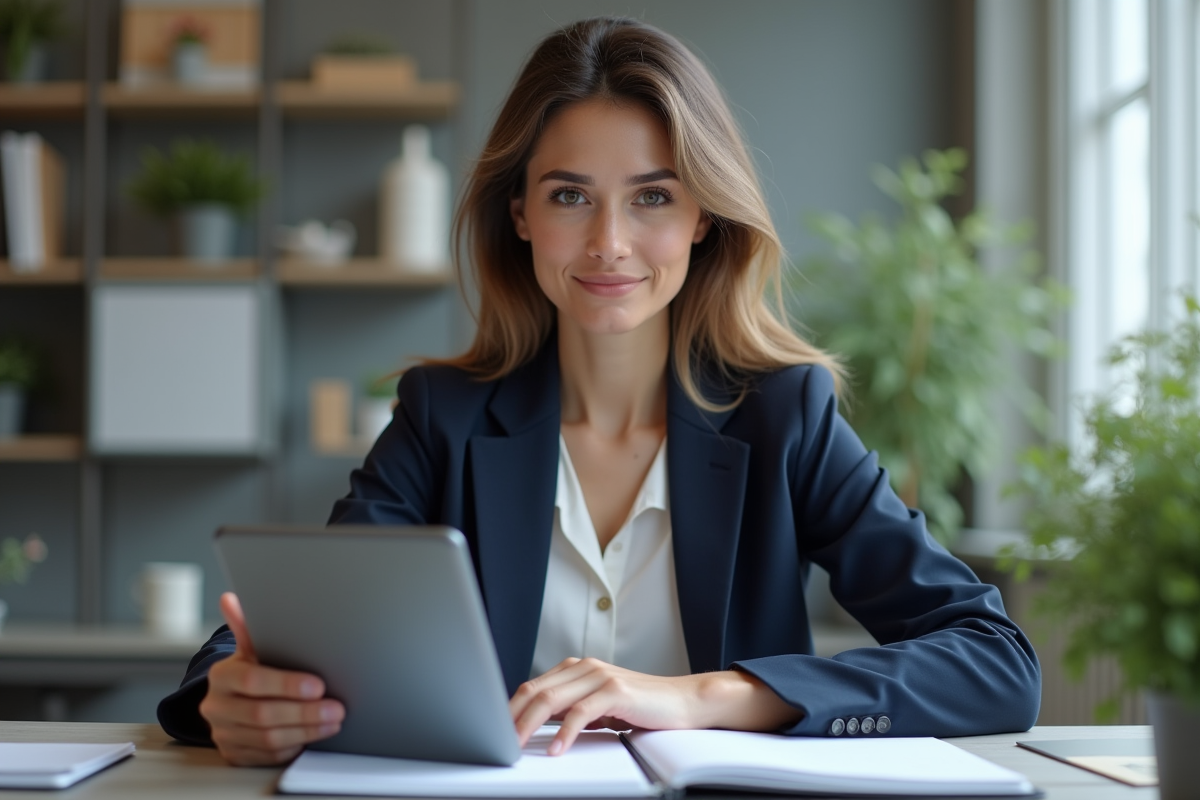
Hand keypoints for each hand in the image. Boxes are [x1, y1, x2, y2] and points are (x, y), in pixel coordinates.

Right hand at [199, 593, 345, 765]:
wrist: (231, 701)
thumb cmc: (249, 669)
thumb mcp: (250, 648)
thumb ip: (247, 627)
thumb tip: (230, 599)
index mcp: (221, 676)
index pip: (252, 681)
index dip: (287, 684)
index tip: (318, 685)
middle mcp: (217, 707)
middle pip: (263, 714)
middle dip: (304, 712)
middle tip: (336, 707)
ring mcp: (224, 734)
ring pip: (268, 739)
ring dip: (306, 731)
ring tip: (333, 720)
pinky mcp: (235, 754)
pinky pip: (267, 756)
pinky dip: (294, 747)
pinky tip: (315, 736)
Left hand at [509, 657, 800, 755]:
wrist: (684, 701)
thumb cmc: (642, 707)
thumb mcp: (598, 707)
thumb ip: (570, 709)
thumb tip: (535, 725)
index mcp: (576, 668)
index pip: (532, 687)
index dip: (509, 709)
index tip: (492, 731)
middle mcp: (584, 667)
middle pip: (535, 691)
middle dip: (511, 718)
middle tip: (495, 743)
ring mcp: (600, 676)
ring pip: (552, 700)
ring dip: (529, 726)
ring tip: (516, 748)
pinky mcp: (616, 691)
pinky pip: (581, 713)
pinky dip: (565, 733)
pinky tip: (557, 750)